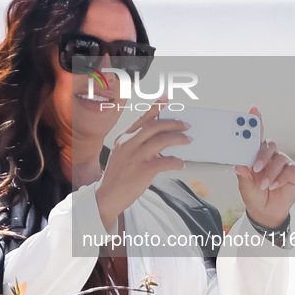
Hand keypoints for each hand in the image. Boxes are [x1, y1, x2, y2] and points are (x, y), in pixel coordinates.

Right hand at [96, 100, 191, 230]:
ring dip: (179, 139)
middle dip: (174, 124)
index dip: (156, 107)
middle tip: (187, 126)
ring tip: (188, 140)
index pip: (142, 118)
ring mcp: (136, 156)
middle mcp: (128, 143)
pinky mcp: (143, 170)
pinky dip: (177, 161)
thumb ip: (137, 143)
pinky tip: (181, 164)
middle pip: (156, 126)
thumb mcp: (122, 153)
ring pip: (163, 140)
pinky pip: (166, 161)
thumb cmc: (118, 175)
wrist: (107, 196)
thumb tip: (162, 138)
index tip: (167, 98)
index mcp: (123, 137)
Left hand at [234, 107, 294, 227]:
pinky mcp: (294, 172)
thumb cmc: (254, 194)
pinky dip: (281, 178)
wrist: (266, 211)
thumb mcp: (245, 186)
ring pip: (279, 159)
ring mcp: (283, 163)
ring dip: (270, 173)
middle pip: (269, 145)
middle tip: (255, 167)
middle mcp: (270, 155)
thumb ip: (243, 175)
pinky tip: (274, 186)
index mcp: (256, 154)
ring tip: (263, 185)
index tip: (253, 109)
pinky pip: (290, 170)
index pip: (256, 135)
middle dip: (262, 155)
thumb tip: (239, 165)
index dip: (255, 121)